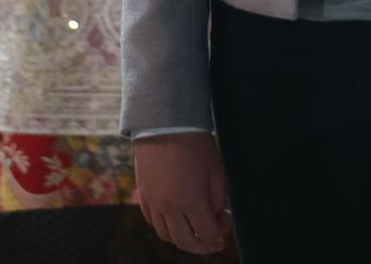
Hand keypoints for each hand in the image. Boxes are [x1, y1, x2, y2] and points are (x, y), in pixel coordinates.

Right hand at [134, 132, 232, 254]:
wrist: (165, 123)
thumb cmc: (195, 144)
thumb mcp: (216, 171)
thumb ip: (216, 200)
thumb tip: (215, 217)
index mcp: (190, 201)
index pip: (208, 233)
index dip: (222, 230)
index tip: (227, 216)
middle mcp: (169, 207)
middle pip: (186, 242)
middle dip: (204, 246)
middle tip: (215, 239)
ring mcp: (153, 203)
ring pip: (167, 236)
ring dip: (184, 239)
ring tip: (196, 231)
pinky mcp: (143, 195)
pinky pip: (153, 222)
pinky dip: (166, 227)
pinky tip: (176, 219)